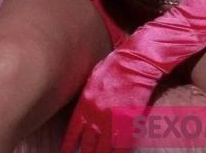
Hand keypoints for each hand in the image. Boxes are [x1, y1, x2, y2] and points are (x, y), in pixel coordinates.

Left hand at [61, 28, 163, 152]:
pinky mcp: (130, 122)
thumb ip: (86, 99)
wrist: (136, 61)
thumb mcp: (93, 79)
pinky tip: (116, 152)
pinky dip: (119, 150)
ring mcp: (114, 120)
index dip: (68, 146)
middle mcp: (97, 115)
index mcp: (86, 104)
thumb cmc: (115, 66)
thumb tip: (82, 114)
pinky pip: (122, 144)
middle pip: (88, 145)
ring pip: (104, 148)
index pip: (73, 133)